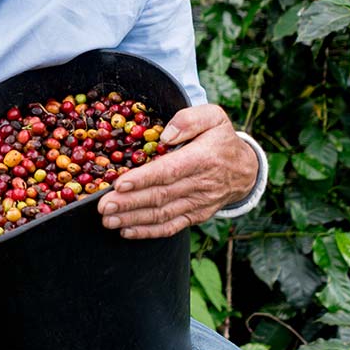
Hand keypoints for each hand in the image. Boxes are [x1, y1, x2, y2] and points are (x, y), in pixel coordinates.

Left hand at [95, 104, 258, 238]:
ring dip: (133, 219)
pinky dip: (149, 232)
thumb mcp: (213, 117)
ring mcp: (198, 203)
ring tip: (108, 220)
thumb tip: (166, 135)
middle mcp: (200, 184)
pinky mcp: (196, 216)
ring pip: (162, 214)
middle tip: (103, 206)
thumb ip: (189, 119)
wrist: (245, 169)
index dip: (143, 179)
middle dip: (129, 203)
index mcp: (202, 158)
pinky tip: (127, 231)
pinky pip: (172, 226)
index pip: (169, 171)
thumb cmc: (221, 139)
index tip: (119, 184)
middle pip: (160, 196)